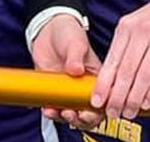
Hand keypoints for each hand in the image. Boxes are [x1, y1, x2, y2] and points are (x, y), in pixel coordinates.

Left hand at [30, 12, 103, 128]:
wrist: (47, 29)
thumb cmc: (69, 33)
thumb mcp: (76, 42)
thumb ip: (76, 56)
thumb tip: (76, 70)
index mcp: (96, 78)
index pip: (103, 101)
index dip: (97, 111)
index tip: (88, 112)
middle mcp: (83, 88)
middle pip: (87, 113)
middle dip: (80, 119)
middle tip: (71, 114)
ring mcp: (68, 91)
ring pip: (70, 114)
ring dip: (64, 118)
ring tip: (56, 112)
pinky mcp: (53, 91)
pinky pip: (53, 107)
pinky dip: (50, 112)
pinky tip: (46, 109)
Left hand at [94, 0, 149, 120]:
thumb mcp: (140, 20)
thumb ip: (127, 43)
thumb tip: (114, 74)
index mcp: (127, 26)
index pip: (111, 60)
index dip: (103, 84)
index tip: (97, 101)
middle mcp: (142, 32)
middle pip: (126, 71)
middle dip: (117, 97)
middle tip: (112, 113)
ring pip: (143, 76)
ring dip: (135, 99)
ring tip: (130, 112)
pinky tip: (149, 102)